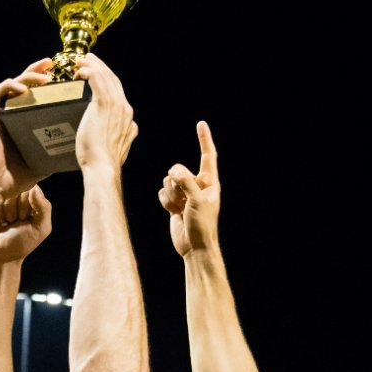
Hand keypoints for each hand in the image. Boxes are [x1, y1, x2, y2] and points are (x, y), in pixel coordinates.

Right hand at [0, 58, 56, 197]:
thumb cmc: (15, 178)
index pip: (36, 94)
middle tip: (53, 63)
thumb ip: (55, 152)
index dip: (47, 82)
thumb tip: (78, 148)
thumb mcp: (43, 162)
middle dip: (38, 70)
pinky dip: (9, 87)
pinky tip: (22, 87)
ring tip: (45, 75)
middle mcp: (11, 114)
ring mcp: (0, 115)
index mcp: (24, 122)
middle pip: (25, 84)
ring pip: (12, 85)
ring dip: (28, 76)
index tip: (62, 74)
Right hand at [0, 187, 52, 265]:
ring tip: (7, 223)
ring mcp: (5, 198)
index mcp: (35, 201)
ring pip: (6, 194)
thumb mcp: (40, 229)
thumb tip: (35, 188)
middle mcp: (20, 197)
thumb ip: (44, 208)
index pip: (33, 189)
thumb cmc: (22, 244)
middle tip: (16, 222)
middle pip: (19, 190)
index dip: (29, 204)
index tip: (27, 219)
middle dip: (18, 209)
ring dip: (7, 212)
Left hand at [72, 55, 137, 173]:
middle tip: (89, 59)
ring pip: (105, 76)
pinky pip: (96, 78)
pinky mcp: (103, 104)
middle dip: (101, 67)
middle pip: (113, 80)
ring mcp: (116, 105)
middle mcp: (125, 109)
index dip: (108, 81)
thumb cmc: (102, 164)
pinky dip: (87, 71)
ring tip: (81, 60)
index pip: (118, 93)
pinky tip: (79, 70)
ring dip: (93, 65)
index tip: (98, 75)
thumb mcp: (115, 149)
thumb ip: (116, 139)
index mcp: (128, 119)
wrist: (102, 168)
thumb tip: (111, 136)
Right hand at [159, 120, 220, 256]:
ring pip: (168, 181)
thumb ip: (186, 182)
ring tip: (180, 209)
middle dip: (176, 182)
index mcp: (209, 182)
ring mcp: (184, 193)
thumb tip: (172, 171)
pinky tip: (173, 212)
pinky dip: (165, 202)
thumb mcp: (198, 201)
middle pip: (178, 169)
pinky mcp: (173, 203)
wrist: (194, 247)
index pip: (207, 156)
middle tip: (184, 199)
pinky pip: (162, 193)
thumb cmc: (203, 225)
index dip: (204, 139)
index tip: (201, 124)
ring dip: (170, 195)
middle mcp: (197, 185)